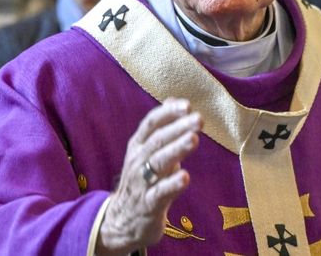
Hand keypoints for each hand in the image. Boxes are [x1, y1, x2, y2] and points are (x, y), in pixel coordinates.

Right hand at [95, 99, 201, 255]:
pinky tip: (185, 177)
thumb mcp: (147, 152)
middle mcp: (138, 161)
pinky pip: (159, 193)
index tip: (187, 105)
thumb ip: (163, 128)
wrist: (121, 221)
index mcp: (138, 146)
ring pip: (158, 163)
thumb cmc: (142, 181)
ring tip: (194, 139)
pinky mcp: (148, 205)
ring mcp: (141, 183)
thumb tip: (175, 100)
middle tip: (199, 119)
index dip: (168, 112)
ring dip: (177, 149)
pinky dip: (171, 184)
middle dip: (178, 128)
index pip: (151, 123)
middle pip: (157, 140)